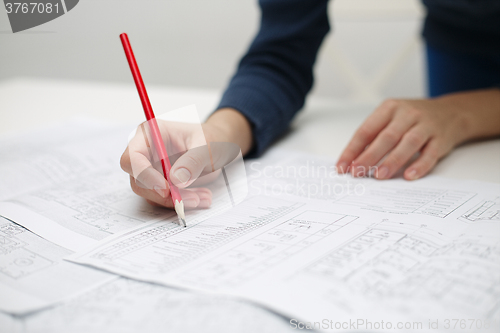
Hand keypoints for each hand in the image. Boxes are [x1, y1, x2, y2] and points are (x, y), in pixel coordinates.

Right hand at [120, 108, 252, 208]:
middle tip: (193, 198)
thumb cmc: (210, 138)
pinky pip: (164, 199)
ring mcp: (152, 169)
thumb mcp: (206, 145)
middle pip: (138, 180)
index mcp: (151, 133)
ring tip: (203, 197)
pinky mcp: (160, 183)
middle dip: (164, 194)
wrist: (218, 145)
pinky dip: (182, 202)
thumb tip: (176, 180)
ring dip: (176, 200)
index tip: (165, 189)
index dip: (144, 175)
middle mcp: (147, 152)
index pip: (132, 157)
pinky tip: (201, 197)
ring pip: (152, 194)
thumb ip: (193, 160)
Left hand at [336, 89, 499, 179]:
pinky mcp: (441, 139)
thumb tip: (351, 160)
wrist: (451, 112)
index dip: (352, 150)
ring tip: (378, 176)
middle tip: (357, 172)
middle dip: (368, 157)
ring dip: (391, 161)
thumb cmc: (413, 119)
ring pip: (407, 144)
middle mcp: (407, 114)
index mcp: (389, 108)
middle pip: (385, 137)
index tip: (342, 166)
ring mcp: (426, 126)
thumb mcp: (391, 119)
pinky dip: (419, 166)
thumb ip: (373, 136)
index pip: (366, 130)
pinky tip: (409, 176)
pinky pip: (430, 154)